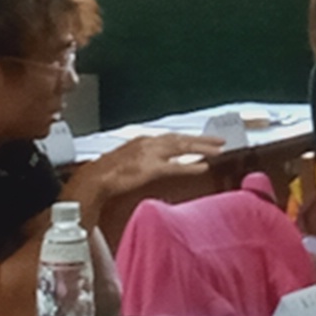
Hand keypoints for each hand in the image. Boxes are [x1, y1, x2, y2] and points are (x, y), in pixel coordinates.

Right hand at [89, 133, 217, 205]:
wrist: (95, 178)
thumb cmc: (107, 173)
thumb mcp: (128, 160)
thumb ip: (144, 159)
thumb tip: (156, 163)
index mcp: (144, 140)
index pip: (172, 137)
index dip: (189, 138)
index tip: (203, 139)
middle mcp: (149, 143)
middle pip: (181, 138)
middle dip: (202, 139)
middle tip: (220, 140)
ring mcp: (150, 154)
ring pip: (182, 148)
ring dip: (201, 148)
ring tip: (218, 150)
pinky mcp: (150, 168)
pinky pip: (175, 167)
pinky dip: (190, 167)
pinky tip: (203, 168)